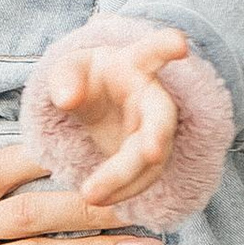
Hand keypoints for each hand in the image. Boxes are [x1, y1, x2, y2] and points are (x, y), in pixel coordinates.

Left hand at [40, 23, 189, 206]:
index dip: (166, 46)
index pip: (151, 51)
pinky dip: (123, 191)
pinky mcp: (150, 157)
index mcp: (133, 65)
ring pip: (152, 157)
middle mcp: (152, 96)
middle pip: (161, 117)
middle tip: (152, 154)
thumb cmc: (85, 78)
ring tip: (91, 196)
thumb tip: (67, 98)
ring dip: (126, 179)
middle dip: (159, 134)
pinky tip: (100, 201)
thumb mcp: (67, 71)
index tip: (179, 44)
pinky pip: (143, 178)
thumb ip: (64, 79)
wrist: (97, 102)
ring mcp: (155, 129)